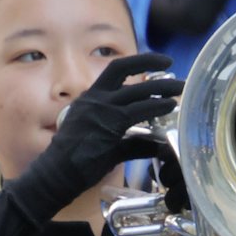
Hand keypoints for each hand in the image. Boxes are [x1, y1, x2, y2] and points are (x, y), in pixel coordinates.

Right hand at [16, 54, 183, 220]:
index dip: (140, 62)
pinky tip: (169, 107)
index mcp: (90, 97)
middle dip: (153, 68)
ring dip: (162, 90)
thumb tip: (156, 145)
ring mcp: (100, 111)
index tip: (160, 62)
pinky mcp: (108, 126)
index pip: (116, 69)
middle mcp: (94, 98)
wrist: (56, 174)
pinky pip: (138, 113)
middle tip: (176, 75)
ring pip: (137, 93)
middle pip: (127, 73)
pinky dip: (156, 108)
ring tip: (179, 90)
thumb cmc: (75, 161)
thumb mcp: (105, 144)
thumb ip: (132, 143)